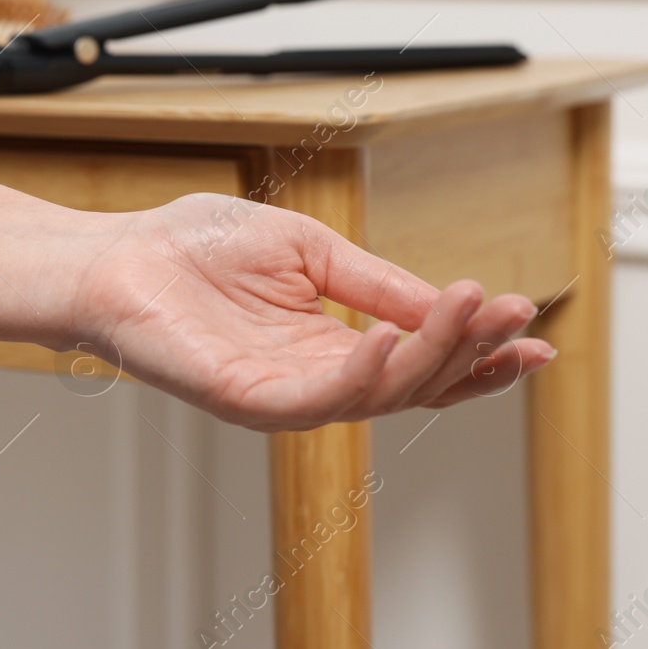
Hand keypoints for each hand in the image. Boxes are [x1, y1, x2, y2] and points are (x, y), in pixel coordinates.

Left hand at [72, 194, 554, 430]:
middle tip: (513, 315)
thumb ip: (374, 283)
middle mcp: (312, 376)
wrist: (117, 255)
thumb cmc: (193, 247)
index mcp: (329, 342)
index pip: (419, 359)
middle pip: (414, 384)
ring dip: (430, 356)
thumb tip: (448, 304)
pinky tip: (388, 342)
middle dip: (471, 352)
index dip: (477, 349)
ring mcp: (280, 395)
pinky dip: (359, 375)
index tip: (530, 327)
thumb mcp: (309, 249)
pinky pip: (315, 401)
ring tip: (468, 310)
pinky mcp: (244, 400)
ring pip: (377, 395)